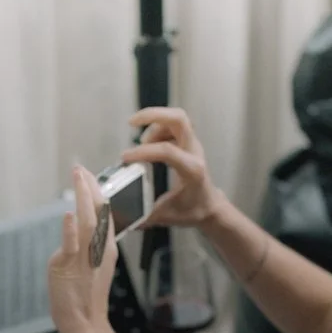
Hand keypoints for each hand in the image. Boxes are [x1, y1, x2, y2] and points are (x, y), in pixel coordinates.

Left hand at [46, 165, 118, 332]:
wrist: (84, 321)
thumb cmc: (85, 293)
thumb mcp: (91, 263)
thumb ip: (86, 242)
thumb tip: (75, 223)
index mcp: (107, 246)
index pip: (103, 212)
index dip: (96, 191)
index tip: (87, 174)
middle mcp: (100, 248)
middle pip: (98, 211)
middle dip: (90, 187)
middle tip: (80, 168)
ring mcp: (86, 257)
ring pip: (87, 221)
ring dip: (82, 197)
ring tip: (78, 177)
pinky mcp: (69, 267)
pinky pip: (72, 245)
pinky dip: (70, 229)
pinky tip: (67, 213)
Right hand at [123, 107, 226, 228]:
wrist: (210, 206)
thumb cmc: (192, 211)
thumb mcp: (167, 216)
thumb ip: (144, 216)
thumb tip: (121, 217)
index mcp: (192, 171)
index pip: (168, 151)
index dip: (144, 152)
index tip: (125, 158)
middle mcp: (194, 152)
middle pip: (179, 119)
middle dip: (153, 115)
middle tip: (131, 123)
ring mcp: (192, 144)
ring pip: (176, 117)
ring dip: (154, 123)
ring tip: (141, 142)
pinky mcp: (188, 142)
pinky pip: (174, 124)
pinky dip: (158, 126)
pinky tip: (148, 142)